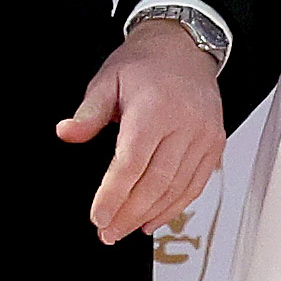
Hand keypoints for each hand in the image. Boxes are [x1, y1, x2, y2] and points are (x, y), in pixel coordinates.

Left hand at [58, 19, 225, 245]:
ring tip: (126, 230)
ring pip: (176, 188)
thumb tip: (66, 133)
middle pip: (155, 182)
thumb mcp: (106, 80)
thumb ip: (87, 113)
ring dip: (150, 214)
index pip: (131, 163)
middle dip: (128, 213)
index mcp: (154, 109)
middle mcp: (184, 125)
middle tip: (108, 233)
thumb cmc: (144, 64)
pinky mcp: (214, 144)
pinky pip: (196, 184)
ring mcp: (203, 136)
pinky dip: (175, 206)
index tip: (98, 217)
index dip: (114, 195)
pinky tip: (154, 218)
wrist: (184, 47)